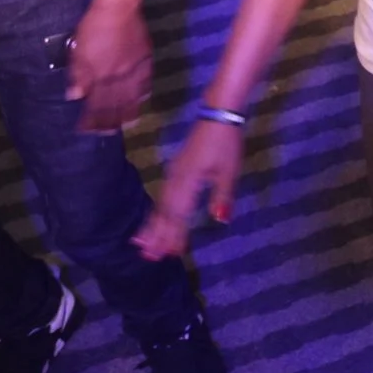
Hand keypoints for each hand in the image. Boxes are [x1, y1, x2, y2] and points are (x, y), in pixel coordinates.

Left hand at [66, 0, 151, 132]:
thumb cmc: (93, 26)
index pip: (96, 105)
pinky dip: (143, 93)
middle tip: (108, 133)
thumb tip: (75, 96)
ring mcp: (135, 68)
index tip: (86, 131)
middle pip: (116, 105)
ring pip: (133, 96)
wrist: (118, 5)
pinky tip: (142, 98)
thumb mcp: (78, 50)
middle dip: (110, 121)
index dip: (91, 120)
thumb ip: (78, 75)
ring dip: (129, 112)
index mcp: (101, 76)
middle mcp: (120, 77)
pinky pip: (146, 80)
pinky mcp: (146, 57)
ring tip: (127, 124)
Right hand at [133, 119, 244, 260]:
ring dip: (153, 225)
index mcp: (189, 181)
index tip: (170, 253)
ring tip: (142, 244)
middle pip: (165, 212)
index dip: (175, 234)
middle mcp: (177, 180)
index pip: (180, 214)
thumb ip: (223, 195)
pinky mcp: (175, 171)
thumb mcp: (229, 170)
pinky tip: (154, 219)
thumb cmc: (226, 143)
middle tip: (149, 257)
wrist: (217, 115)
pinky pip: (163, 196)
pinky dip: (157, 211)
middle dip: (157, 235)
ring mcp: (174, 174)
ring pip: (161, 205)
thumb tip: (220, 219)